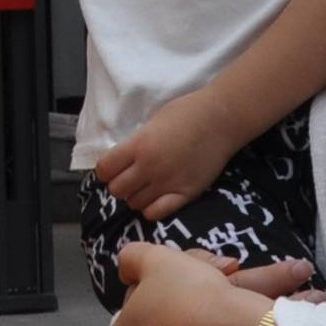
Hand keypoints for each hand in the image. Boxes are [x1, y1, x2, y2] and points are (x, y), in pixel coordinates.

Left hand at [88, 95, 239, 223]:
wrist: (221, 119)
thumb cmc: (186, 112)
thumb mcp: (152, 122)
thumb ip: (136, 143)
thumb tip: (123, 159)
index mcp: (138, 145)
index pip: (104, 169)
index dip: (105, 170)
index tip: (111, 168)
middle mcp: (149, 167)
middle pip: (117, 190)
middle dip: (118, 185)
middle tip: (129, 177)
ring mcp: (168, 183)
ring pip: (135, 204)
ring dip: (135, 196)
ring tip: (145, 186)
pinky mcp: (186, 194)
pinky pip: (157, 213)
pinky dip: (152, 208)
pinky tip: (157, 197)